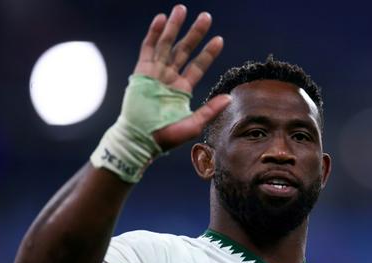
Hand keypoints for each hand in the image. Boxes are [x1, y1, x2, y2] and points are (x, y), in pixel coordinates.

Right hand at [134, 4, 230, 149]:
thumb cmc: (166, 136)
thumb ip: (210, 110)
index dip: (208, 53)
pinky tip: (161, 19)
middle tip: (206, 16)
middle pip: (184, 50)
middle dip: (194, 33)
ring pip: (166, 45)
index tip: (219, 39)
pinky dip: (153, 34)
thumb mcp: (194, 124)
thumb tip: (229, 98)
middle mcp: (170, 78)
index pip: (198, 66)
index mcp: (183, 89)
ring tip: (182, 9)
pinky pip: (147, 49)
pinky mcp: (141, 73)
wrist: (141, 140)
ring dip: (174, 27)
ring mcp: (155, 74)